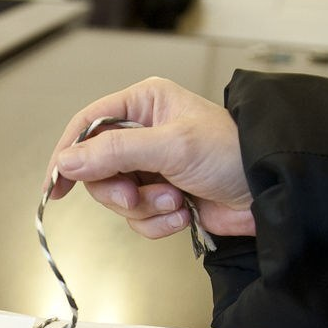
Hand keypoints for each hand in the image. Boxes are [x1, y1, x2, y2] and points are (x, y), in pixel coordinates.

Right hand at [46, 76, 255, 239]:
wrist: (271, 192)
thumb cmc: (233, 153)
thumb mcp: (170, 146)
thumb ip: (114, 152)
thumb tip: (66, 162)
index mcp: (144, 104)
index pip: (87, 125)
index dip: (67, 154)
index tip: (55, 185)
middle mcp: (143, 133)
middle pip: (97, 169)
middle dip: (118, 190)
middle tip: (137, 196)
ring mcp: (151, 167)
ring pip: (116, 198)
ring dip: (145, 208)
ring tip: (175, 201)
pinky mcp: (161, 197)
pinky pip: (137, 218)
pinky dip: (157, 222)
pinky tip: (183, 213)